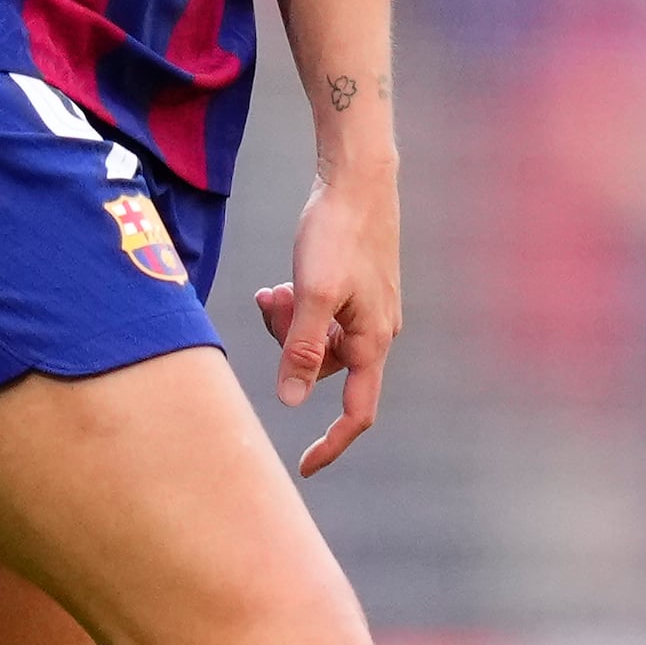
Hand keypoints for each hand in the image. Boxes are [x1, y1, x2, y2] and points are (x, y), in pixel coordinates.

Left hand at [251, 173, 399, 476]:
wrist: (359, 177)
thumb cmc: (338, 232)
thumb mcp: (312, 292)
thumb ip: (301, 348)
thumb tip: (289, 401)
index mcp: (372, 340)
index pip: (357, 411)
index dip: (332, 443)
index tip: (304, 467)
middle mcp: (376, 329)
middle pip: (324, 369)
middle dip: (289, 350)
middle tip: (269, 305)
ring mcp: (368, 308)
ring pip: (318, 340)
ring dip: (288, 325)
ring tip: (272, 291)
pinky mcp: (357, 287)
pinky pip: (321, 315)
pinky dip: (297, 307)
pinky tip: (282, 283)